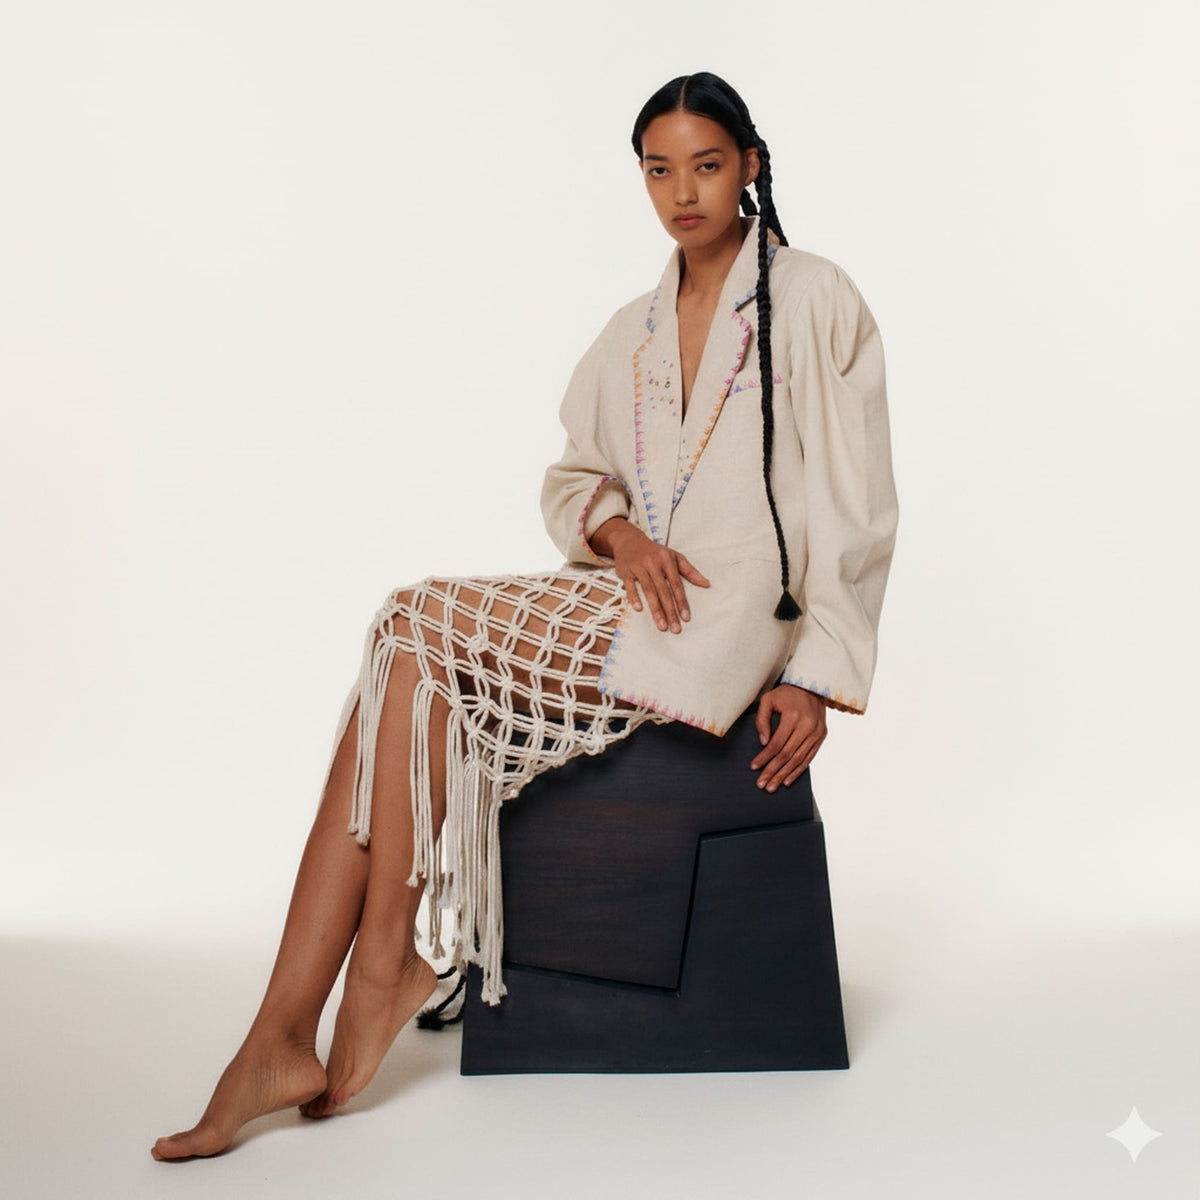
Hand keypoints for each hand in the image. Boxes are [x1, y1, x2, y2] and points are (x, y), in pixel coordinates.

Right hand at [598, 518, 710, 633]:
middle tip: (675, 628)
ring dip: (655, 610)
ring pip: (648, 591)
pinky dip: (634, 597)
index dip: (682, 602)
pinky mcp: (625, 571)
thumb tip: (707, 584)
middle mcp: (653, 563)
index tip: (686, 618)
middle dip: (670, 611)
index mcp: (667, 560)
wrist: (629, 541)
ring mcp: (638, 567)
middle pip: (663, 591)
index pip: (676, 584)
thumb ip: (690, 571)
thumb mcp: (674, 557)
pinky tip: (639, 610)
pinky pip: (630, 586)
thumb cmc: (656, 552)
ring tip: (662, 626)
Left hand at [750, 684, 827, 790]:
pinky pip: (809, 757)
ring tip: (773, 786)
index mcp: (793, 716)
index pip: (776, 744)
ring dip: (784, 775)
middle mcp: (807, 726)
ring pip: (798, 759)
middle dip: (772, 771)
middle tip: (762, 784)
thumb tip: (763, 743)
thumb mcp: (768, 699)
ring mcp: (817, 732)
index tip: (754, 767)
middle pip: (787, 755)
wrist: (811, 685)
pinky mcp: (821, 736)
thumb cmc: (786, 693)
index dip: (764, 758)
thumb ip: (762, 720)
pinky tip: (788, 780)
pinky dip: (798, 770)